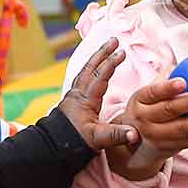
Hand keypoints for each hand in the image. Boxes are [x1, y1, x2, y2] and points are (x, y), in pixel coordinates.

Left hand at [55, 40, 138, 158]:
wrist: (52, 147)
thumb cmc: (73, 142)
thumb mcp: (97, 140)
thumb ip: (116, 135)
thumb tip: (135, 134)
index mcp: (86, 99)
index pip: (100, 76)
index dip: (111, 63)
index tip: (122, 52)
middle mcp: (78, 93)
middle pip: (91, 67)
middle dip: (103, 52)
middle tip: (114, 39)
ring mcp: (73, 95)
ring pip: (85, 71)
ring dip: (96, 58)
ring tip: (106, 48)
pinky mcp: (71, 100)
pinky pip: (82, 77)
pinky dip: (89, 68)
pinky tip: (93, 68)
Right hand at [106, 74, 187, 183]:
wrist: (137, 142)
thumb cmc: (150, 108)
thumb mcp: (149, 94)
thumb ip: (168, 79)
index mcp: (140, 100)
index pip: (153, 92)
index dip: (167, 88)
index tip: (183, 81)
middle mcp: (144, 119)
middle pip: (169, 111)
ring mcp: (155, 136)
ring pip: (182, 130)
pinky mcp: (168, 149)